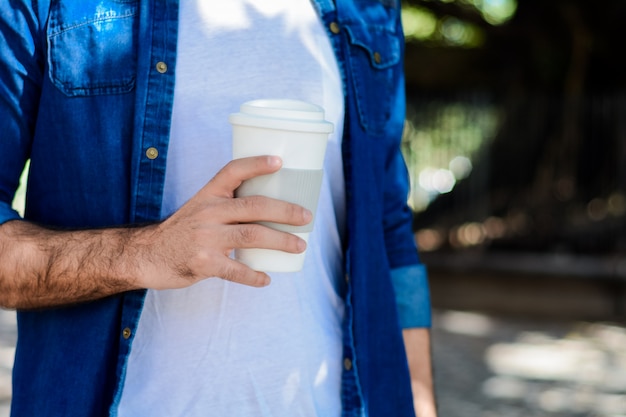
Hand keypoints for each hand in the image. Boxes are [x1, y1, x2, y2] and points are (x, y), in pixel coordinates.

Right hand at [138, 155, 311, 288]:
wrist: (147, 255)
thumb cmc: (183, 231)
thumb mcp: (200, 208)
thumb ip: (228, 205)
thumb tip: (271, 208)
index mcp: (208, 194)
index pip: (233, 171)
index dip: (256, 164)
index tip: (279, 161)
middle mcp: (208, 212)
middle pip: (254, 206)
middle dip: (285, 211)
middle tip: (307, 217)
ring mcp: (205, 238)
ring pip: (252, 236)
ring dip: (281, 241)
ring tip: (300, 246)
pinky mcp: (203, 263)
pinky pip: (237, 270)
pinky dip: (254, 276)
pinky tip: (266, 278)